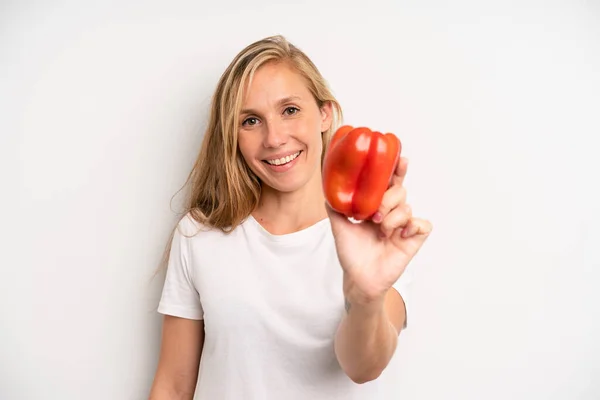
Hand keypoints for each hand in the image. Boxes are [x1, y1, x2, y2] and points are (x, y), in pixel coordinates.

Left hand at [326, 157, 431, 304]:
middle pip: (400, 190)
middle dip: (388, 198)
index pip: (389, 182)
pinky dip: (411, 226)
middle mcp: (392, 212)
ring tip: (381, 230)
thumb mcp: (339, 226)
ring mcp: (404, 225)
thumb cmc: (351, 253)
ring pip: (407, 207)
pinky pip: (422, 224)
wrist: (358, 278)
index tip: (399, 156)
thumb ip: (335, 207)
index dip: (395, 168)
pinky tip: (398, 236)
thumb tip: (327, 187)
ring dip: (392, 218)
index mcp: (377, 206)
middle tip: (374, 215)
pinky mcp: (413, 239)